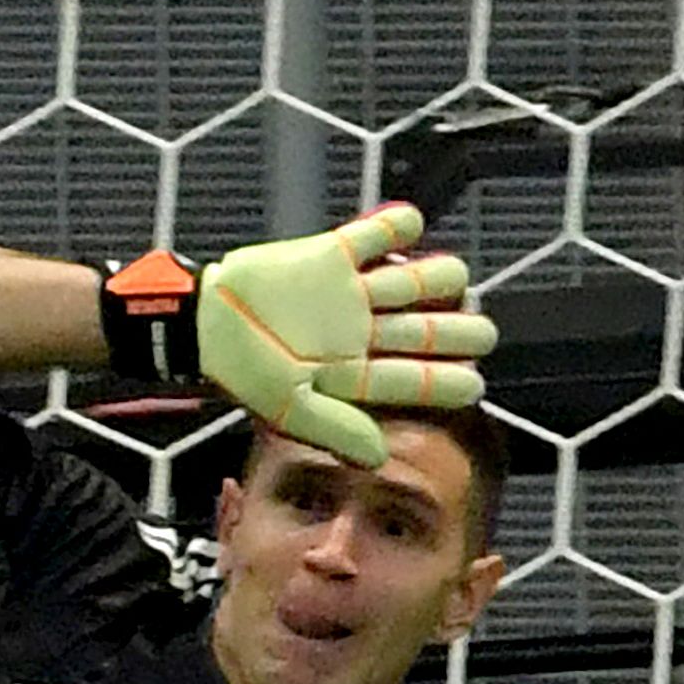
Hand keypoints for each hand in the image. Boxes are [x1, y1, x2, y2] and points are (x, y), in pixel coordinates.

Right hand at [197, 203, 494, 468]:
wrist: (202, 321)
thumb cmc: (240, 369)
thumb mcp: (288, 408)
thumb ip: (336, 429)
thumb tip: (379, 458)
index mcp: (352, 373)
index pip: (412, 379)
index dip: (446, 381)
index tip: (475, 383)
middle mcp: (360, 333)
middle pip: (425, 330)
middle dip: (458, 331)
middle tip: (480, 333)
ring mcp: (350, 294)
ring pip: (414, 281)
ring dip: (439, 277)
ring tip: (451, 279)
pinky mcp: (332, 256)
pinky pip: (375, 235)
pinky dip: (397, 226)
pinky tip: (410, 227)